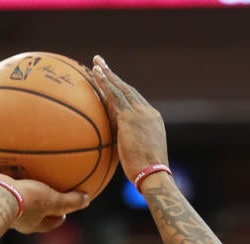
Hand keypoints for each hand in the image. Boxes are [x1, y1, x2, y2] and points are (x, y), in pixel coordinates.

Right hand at [0, 175, 88, 234]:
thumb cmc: (26, 202)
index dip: (56, 221)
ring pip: (2, 206)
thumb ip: (69, 201)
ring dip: (5, 199)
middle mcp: (14, 221)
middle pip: (26, 217)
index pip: (48, 225)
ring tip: (5, 186)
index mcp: (31, 223)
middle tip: (38, 199)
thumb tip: (87, 199)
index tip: (63, 216)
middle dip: (32, 210)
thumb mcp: (52, 200)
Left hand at [91, 55, 168, 183]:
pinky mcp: (130, 117)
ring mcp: (140, 113)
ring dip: (108, 75)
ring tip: (96, 63)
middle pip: (129, 90)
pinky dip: (105, 83)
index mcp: (153, 121)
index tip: (114, 84)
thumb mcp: (139, 156)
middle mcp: (148, 112)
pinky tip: (96, 74)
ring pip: (121, 89)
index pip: (135, 102)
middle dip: (114, 77)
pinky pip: (115, 96)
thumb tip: (117, 151)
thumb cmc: (146, 175)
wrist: (154, 175)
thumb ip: (128, 146)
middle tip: (101, 64)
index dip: (123, 91)